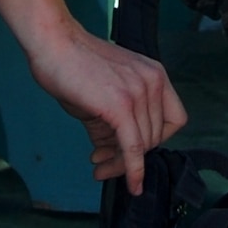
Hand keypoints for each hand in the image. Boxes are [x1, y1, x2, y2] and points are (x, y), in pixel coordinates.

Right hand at [26, 19, 187, 194]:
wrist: (53, 43)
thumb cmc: (74, 64)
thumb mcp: (106, 95)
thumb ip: (117, 123)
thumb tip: (115, 156)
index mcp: (155, 75)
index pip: (174, 119)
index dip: (156, 139)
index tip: (135, 149)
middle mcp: (154, 82)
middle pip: (157, 136)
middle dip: (133, 155)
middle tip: (105, 164)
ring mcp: (139, 93)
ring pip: (143, 146)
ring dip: (122, 164)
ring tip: (98, 165)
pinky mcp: (121, 107)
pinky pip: (133, 148)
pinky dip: (133, 170)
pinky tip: (130, 184)